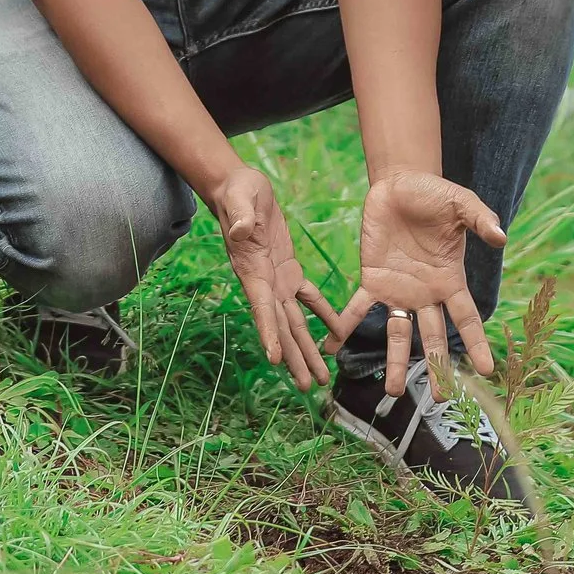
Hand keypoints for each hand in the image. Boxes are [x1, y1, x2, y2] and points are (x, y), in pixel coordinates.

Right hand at [207, 164, 343, 389]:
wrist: (240, 187)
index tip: (274, 361)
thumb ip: (240, 216)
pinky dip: (323, 315)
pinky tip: (335, 334)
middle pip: (281, 328)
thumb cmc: (238, 192)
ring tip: (321, 377)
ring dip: (308, 349)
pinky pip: (309, 297)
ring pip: (295, 322)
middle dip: (294, 358)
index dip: (268, 334)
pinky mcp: (289, 269)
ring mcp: (277, 279)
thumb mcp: (240, 199)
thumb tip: (240, 231)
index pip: (261, 308)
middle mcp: (265, 284)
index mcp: (252, 271)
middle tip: (308, 387)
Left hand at [320, 171, 506, 395]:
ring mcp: (398, 291)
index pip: (467, 318)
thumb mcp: (460, 203)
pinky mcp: (372, 279)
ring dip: (394, 362)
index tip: (487, 370)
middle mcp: (426, 294)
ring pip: (397, 334)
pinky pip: (356, 308)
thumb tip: (501, 237)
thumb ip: (480, 220)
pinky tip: (331, 348)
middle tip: (442, 399)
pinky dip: (343, 327)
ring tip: (392, 392)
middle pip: (433, 337)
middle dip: (437, 367)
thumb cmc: (435, 196)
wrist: (401, 184)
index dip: (477, 343)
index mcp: (450, 280)